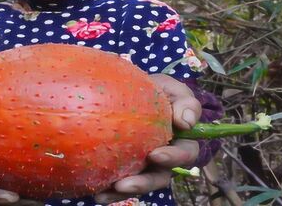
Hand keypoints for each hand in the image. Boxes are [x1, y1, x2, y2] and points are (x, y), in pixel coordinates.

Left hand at [94, 74, 201, 203]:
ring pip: (139, 184)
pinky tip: (95, 192)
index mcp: (181, 140)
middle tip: (125, 184)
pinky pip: (119, 184)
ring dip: (124, 191)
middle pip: (160, 177)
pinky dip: (108, 191)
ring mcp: (144, 164)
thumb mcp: (170, 88)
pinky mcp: (125, 168)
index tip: (155, 154)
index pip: (186, 153)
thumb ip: (184, 101)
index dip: (173, 157)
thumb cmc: (152, 89)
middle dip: (143, 183)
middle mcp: (164, 157)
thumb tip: (186, 122)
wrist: (125, 89)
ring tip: (104, 193)